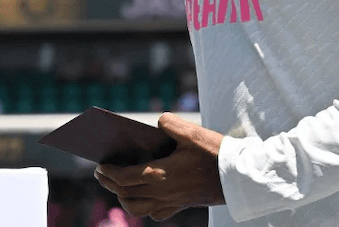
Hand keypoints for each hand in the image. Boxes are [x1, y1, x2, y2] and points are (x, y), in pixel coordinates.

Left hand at [94, 112, 224, 221]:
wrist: (239, 176)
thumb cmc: (214, 152)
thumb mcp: (190, 131)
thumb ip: (168, 123)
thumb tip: (157, 124)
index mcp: (160, 175)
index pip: (124, 178)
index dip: (109, 173)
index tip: (99, 166)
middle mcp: (162, 193)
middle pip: (126, 194)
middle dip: (109, 184)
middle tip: (101, 174)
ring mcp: (172, 202)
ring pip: (138, 209)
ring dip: (124, 198)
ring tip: (118, 187)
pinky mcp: (182, 205)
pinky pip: (156, 213)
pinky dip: (145, 207)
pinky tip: (145, 196)